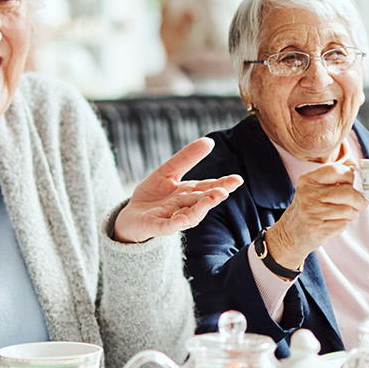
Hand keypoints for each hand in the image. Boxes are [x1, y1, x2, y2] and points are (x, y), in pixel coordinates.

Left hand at [116, 138, 242, 242]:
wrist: (131, 217)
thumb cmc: (153, 195)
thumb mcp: (168, 172)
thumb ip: (187, 158)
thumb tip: (209, 141)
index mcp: (188, 193)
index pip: (208, 187)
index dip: (223, 184)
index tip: (237, 180)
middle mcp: (183, 207)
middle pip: (201, 202)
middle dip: (213, 197)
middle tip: (225, 191)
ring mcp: (170, 218)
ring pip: (189, 215)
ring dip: (199, 209)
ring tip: (210, 201)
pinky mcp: (155, 226)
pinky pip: (166, 227)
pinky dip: (174, 224)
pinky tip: (182, 220)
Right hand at [264, 161, 367, 269]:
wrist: (289, 234)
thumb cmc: (308, 209)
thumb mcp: (313, 189)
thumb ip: (333, 178)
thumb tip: (355, 167)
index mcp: (308, 180)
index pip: (336, 170)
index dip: (351, 176)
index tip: (356, 184)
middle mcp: (308, 194)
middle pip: (347, 192)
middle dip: (359, 199)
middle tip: (361, 203)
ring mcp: (311, 212)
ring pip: (347, 210)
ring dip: (352, 214)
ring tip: (345, 215)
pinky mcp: (317, 228)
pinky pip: (342, 224)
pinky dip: (343, 225)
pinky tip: (333, 224)